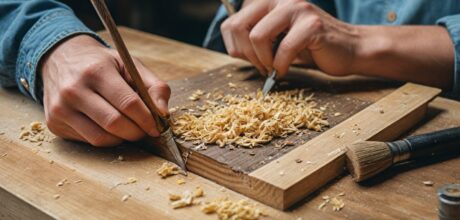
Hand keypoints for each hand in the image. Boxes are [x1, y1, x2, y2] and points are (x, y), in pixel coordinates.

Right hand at [40, 35, 170, 146]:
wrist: (60, 57)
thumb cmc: (101, 63)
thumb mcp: (129, 64)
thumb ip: (154, 86)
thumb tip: (164, 114)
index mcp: (96, 71)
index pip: (129, 104)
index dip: (147, 119)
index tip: (157, 126)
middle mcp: (74, 90)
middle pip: (115, 124)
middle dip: (137, 132)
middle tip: (145, 130)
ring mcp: (60, 109)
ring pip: (101, 138)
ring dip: (122, 138)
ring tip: (128, 128)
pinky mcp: (54, 123)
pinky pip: (88, 141)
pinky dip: (105, 138)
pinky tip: (108, 126)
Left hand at [221, 0, 359, 77]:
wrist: (347, 50)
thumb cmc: (308, 47)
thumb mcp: (274, 40)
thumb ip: (253, 39)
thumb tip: (233, 50)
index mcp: (267, 1)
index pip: (231, 22)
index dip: (234, 46)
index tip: (249, 59)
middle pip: (240, 27)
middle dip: (246, 54)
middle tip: (261, 67)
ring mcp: (296, 8)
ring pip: (257, 36)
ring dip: (263, 60)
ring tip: (273, 68)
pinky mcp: (312, 24)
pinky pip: (283, 49)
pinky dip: (281, 66)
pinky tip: (285, 70)